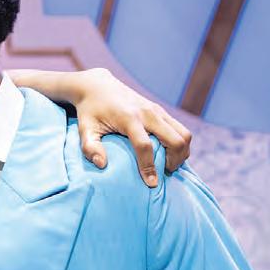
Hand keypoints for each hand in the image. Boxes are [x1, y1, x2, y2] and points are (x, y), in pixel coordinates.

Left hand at [72, 69, 191, 185]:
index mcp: (129, 118)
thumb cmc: (90, 110)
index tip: (151, 183)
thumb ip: (90, 147)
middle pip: (175, 139)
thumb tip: (102, 164)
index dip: (149, 167)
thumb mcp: (84, 128)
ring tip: (168, 165)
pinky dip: (180, 143)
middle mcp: (148, 113)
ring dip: (181, 153)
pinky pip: (180, 129)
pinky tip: (169, 154)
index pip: (145, 146)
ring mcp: (157, 110)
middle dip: (174, 161)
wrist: (99, 86)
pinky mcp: (161, 111)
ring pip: (184, 134)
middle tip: (164, 172)